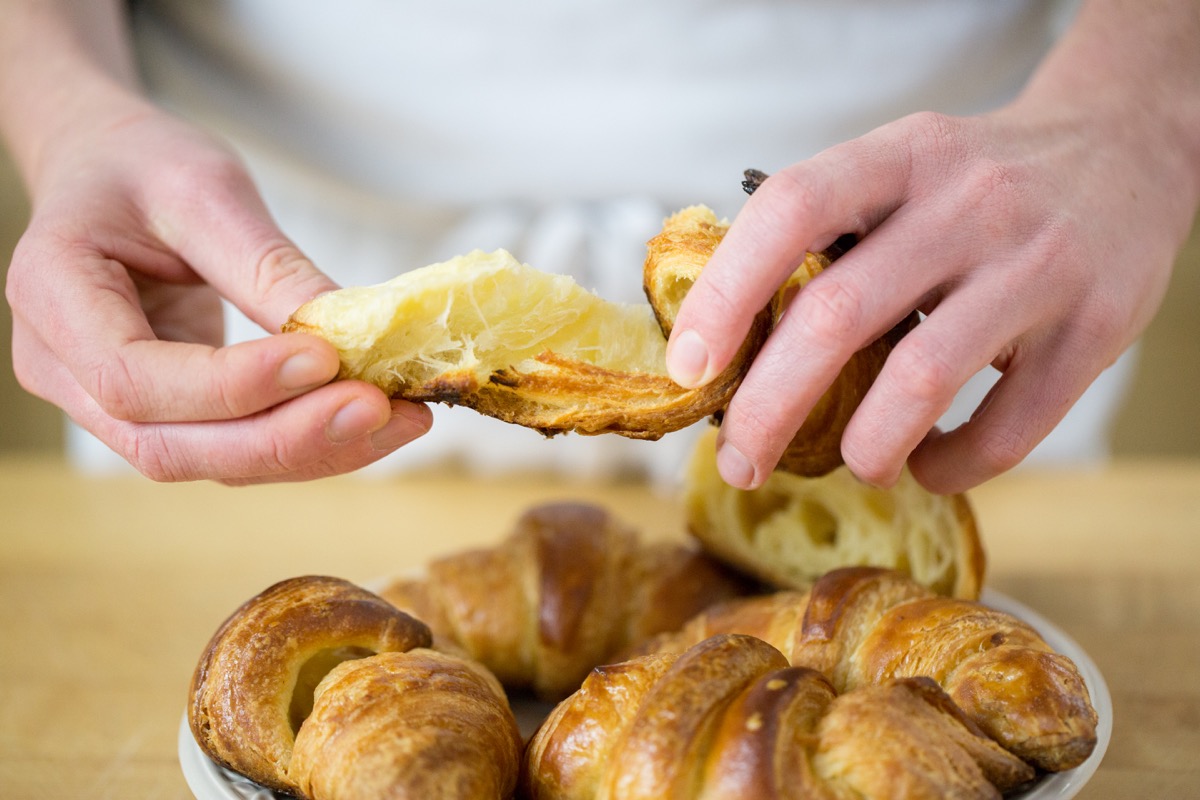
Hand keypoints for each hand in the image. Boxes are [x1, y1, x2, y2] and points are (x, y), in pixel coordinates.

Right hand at [5, 97, 430, 482]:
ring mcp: (111, 405)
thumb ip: (265, 265)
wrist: (110, 171)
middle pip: (172, 445)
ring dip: (313, 450)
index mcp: (53, 297)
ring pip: (212, 460)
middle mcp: (67, 371)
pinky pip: (238, 446)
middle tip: (379, 409)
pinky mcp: (170, 415)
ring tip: (400, 419)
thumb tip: (349, 334)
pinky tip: (376, 419)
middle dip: (285, 437)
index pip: (134, 376)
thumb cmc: (142, 167)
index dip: (231, 384)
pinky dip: (309, 440)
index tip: (324, 358)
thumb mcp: (203, 189)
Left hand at [667, 100, 1194, 493]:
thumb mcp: (905, 166)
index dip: (726, 294)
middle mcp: (969, 203)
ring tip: (852, 463)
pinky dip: (949, 467)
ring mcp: (1036, 266)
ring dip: (864, 447)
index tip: (688, 368)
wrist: (1132, 148)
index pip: (791, 208)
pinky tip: (928, 463)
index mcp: (902, 157)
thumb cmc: (983, 179)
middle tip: (739, 460)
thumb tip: (725, 335)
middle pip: (837, 316)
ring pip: (920, 380)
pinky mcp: (1093, 330)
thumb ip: (830, 229)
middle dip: (768, 407)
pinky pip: (1005, 429)